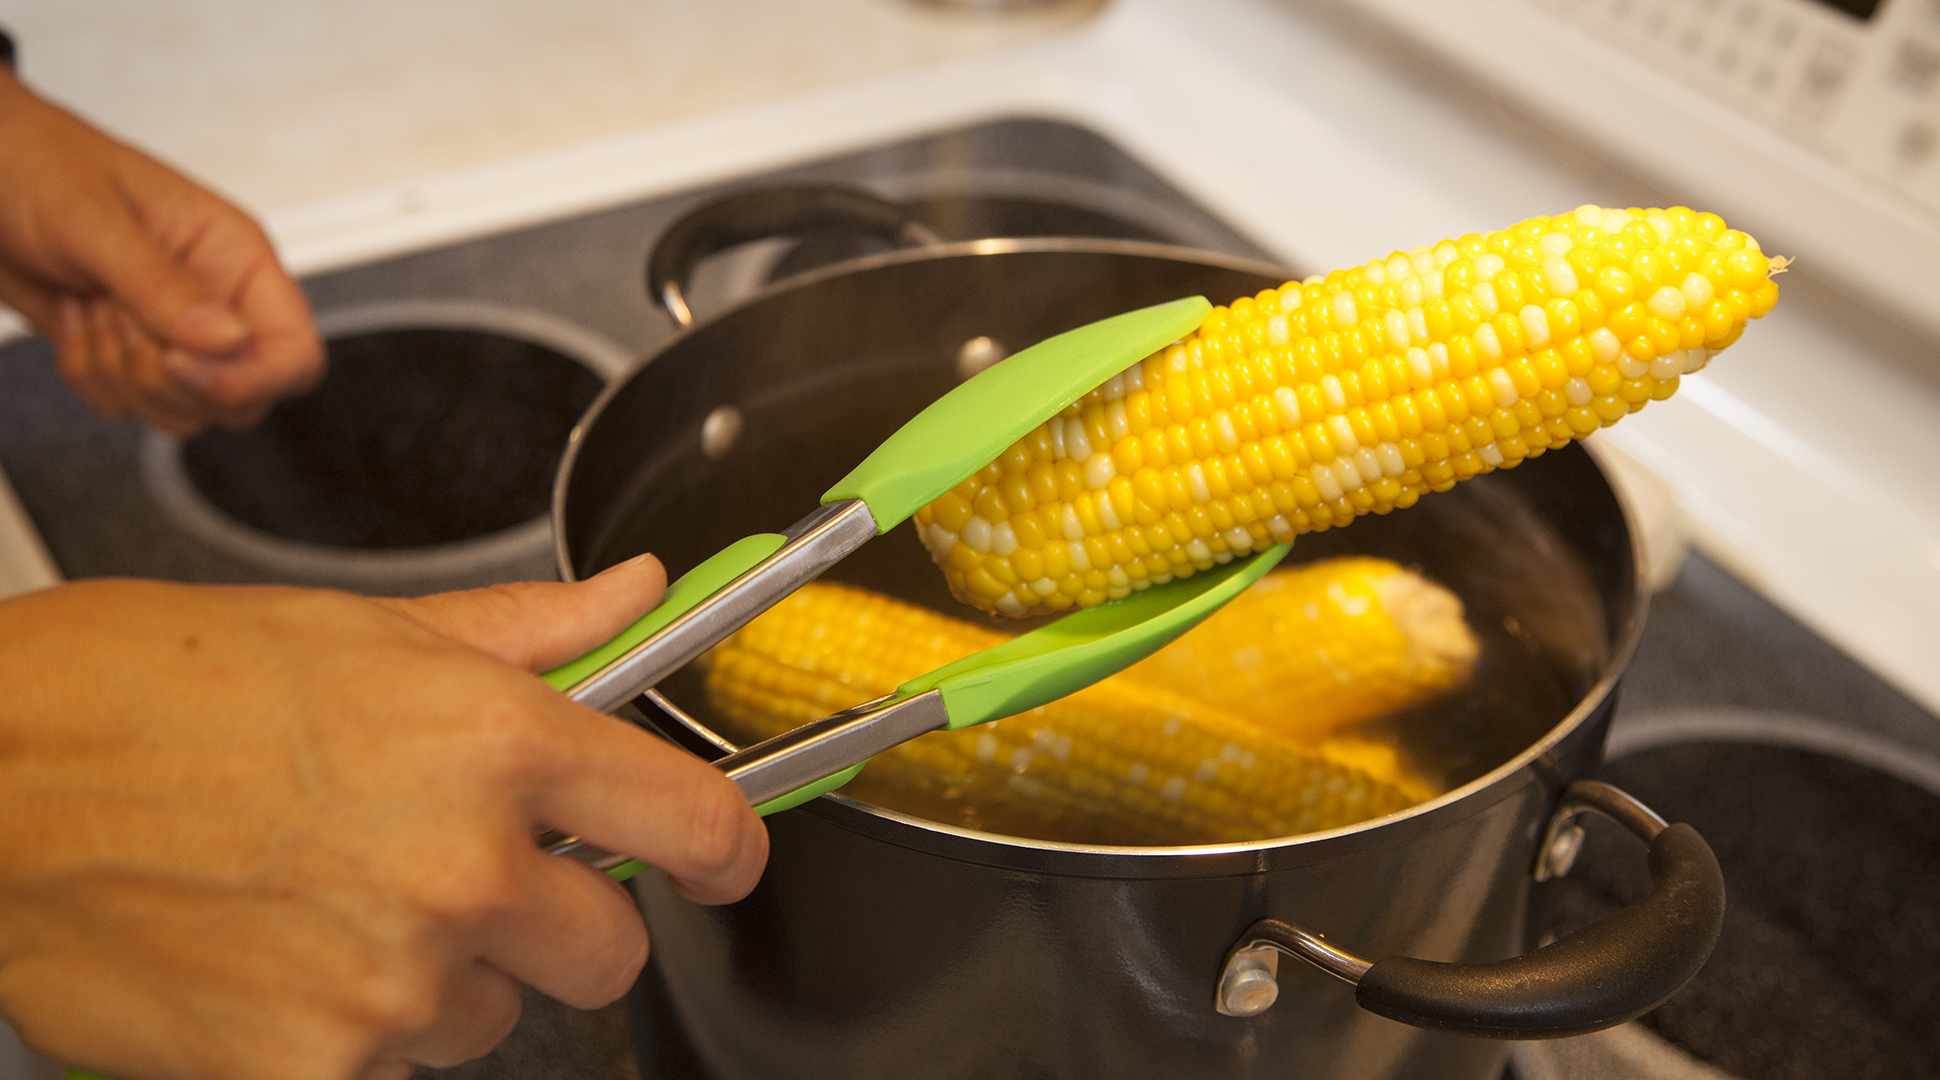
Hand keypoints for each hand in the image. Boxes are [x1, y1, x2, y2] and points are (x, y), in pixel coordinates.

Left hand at [0, 68, 323, 435]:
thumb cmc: (37, 162)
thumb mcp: (97, 219)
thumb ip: (163, 285)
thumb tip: (228, 339)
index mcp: (235, 257)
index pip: (294, 349)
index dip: (252, 377)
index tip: (183, 365)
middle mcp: (216, 300)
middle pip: (242, 396)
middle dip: (170, 379)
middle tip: (125, 323)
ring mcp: (172, 333)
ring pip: (182, 411)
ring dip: (121, 374)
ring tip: (93, 307)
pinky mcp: (127, 354)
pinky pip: (125, 405)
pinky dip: (86, 373)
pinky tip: (73, 315)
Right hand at [0, 557, 766, 1079]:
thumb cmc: (152, 688)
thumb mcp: (362, 630)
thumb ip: (528, 634)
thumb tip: (637, 597)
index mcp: (491, 739)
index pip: (691, 820)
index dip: (723, 848)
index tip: (718, 860)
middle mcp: (461, 863)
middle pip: (609, 951)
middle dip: (559, 925)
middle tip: (464, 880)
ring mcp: (391, 979)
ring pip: (494, 1019)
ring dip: (442, 981)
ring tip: (331, 907)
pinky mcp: (313, 1071)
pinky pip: (395, 1077)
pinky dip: (351, 1042)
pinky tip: (279, 968)